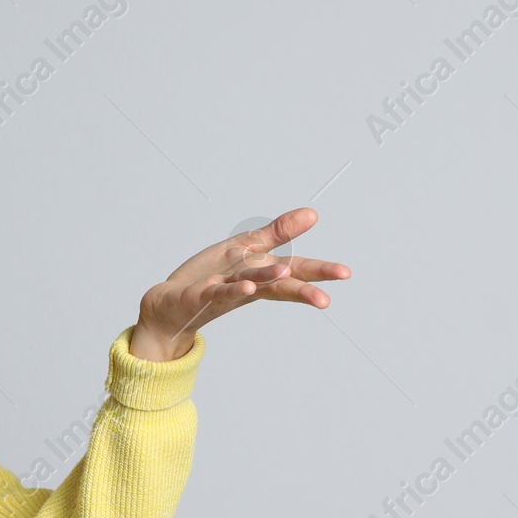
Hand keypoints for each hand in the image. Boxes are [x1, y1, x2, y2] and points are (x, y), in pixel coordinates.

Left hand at [130, 207, 349, 360]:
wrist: (172, 303)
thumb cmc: (211, 276)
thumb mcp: (246, 248)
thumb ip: (278, 232)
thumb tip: (312, 214)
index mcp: (262, 272)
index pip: (295, 269)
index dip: (319, 271)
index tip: (345, 273)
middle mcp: (250, 285)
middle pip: (280, 285)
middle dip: (303, 290)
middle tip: (326, 299)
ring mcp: (227, 291)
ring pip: (252, 285)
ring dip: (268, 280)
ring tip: (287, 275)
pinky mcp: (204, 295)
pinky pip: (221, 290)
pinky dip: (235, 288)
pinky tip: (248, 286)